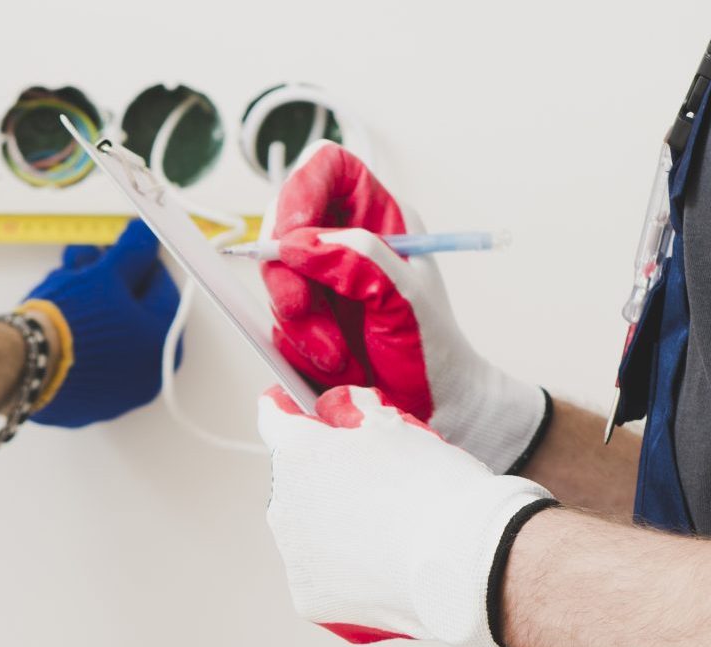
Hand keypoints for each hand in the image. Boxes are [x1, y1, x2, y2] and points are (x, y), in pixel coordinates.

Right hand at [18, 220, 179, 427]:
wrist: (26, 365)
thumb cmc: (74, 321)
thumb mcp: (106, 273)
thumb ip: (133, 250)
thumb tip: (146, 233)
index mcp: (163, 343)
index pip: (160, 288)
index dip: (136, 261)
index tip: (116, 251)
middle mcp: (147, 376)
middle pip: (132, 312)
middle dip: (107, 280)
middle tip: (84, 261)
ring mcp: (116, 394)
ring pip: (108, 334)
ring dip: (89, 302)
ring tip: (62, 281)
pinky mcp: (86, 403)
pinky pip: (88, 358)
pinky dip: (77, 336)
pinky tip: (56, 316)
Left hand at [259, 386, 556, 646]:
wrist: (463, 560)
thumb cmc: (436, 486)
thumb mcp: (395, 426)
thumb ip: (351, 411)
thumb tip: (332, 411)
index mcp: (297, 454)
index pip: (274, 418)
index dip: (289, 408)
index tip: (293, 406)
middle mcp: (282, 505)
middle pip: (295, 482)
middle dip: (323, 478)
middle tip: (372, 485)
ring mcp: (293, 558)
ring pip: (305, 532)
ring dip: (331, 527)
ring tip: (385, 533)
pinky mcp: (308, 599)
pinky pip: (321, 577)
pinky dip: (342, 572)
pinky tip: (380, 568)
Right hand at [262, 143, 547, 473]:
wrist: (435, 411)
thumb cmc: (434, 353)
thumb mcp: (405, 301)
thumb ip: (358, 263)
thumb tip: (300, 243)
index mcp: (380, 219)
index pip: (328, 170)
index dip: (301, 188)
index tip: (291, 232)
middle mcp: (345, 244)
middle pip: (285, 227)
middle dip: (287, 275)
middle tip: (301, 311)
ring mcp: (322, 285)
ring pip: (276, 283)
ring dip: (299, 327)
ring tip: (340, 358)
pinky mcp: (305, 324)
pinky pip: (276, 327)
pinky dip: (296, 351)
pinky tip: (332, 368)